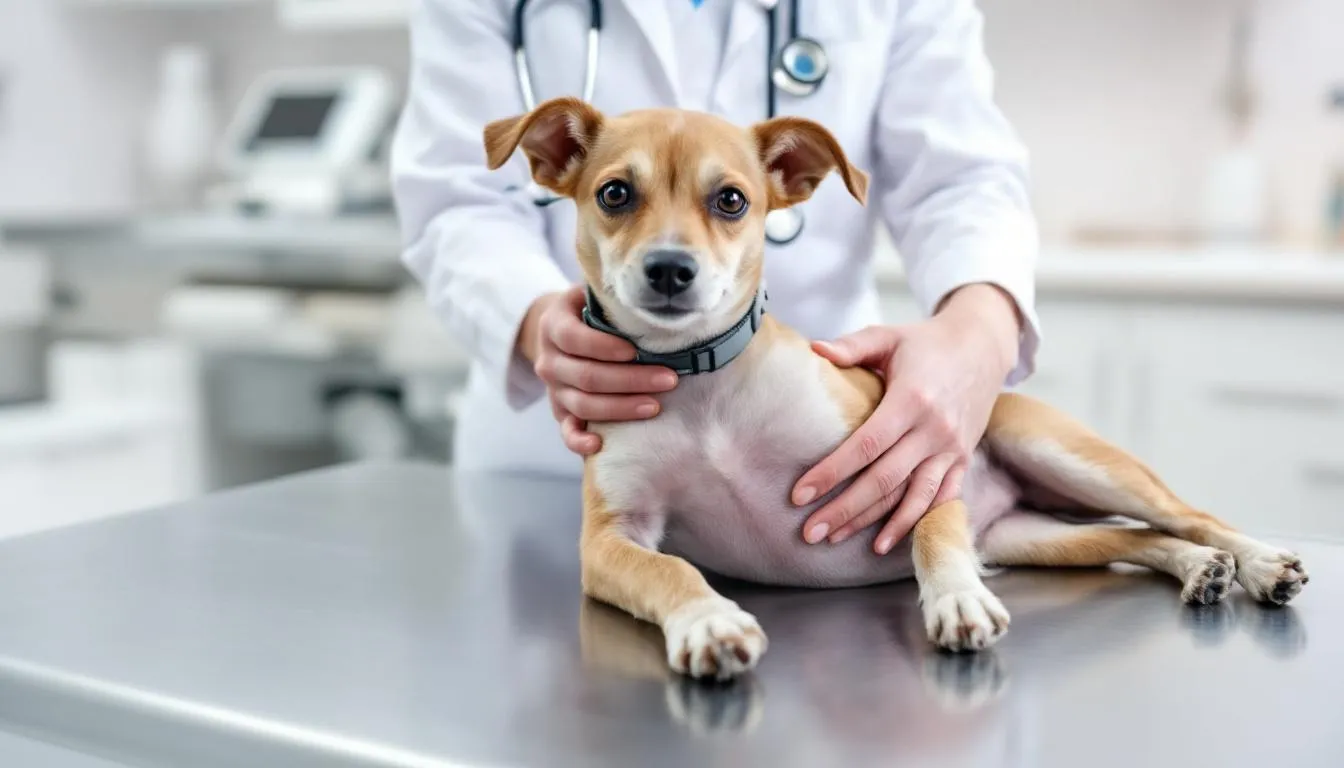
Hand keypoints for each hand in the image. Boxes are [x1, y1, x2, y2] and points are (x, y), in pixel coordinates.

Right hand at [520, 285, 677, 454]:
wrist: (561, 332)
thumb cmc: (591, 311)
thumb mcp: (593, 295)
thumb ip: (613, 297)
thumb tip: (657, 296)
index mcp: (554, 325)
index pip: (574, 339)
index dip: (603, 347)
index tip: (635, 351)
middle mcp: (549, 360)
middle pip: (587, 376)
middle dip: (631, 380)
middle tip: (669, 379)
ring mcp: (554, 389)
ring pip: (583, 405)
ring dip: (621, 408)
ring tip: (655, 406)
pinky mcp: (561, 412)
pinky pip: (566, 431)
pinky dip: (579, 441)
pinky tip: (599, 445)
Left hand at [792, 284, 1021, 554]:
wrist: (983, 347)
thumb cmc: (926, 342)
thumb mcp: (888, 336)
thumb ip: (852, 346)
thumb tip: (813, 349)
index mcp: (912, 399)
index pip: (866, 446)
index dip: (832, 473)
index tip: (800, 494)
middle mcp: (934, 430)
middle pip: (884, 480)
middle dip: (844, 509)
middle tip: (809, 531)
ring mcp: (951, 449)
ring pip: (910, 497)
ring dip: (875, 524)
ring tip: (837, 540)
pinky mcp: (962, 460)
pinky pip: (939, 499)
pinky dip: (914, 523)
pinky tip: (886, 543)